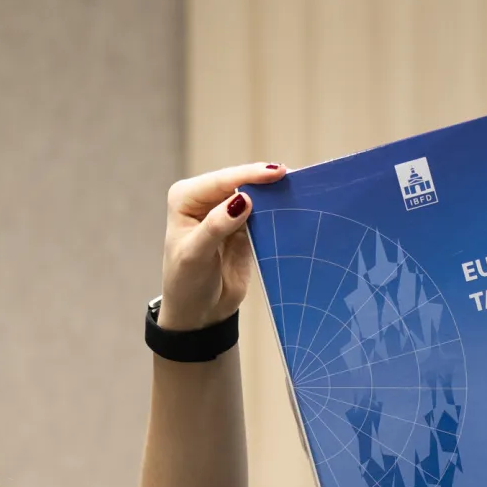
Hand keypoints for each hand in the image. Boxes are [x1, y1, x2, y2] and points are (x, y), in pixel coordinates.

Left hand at [157, 161, 287, 331]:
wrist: (198, 314)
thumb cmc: (187, 284)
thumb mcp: (196, 255)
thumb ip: (217, 225)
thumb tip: (243, 198)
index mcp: (187, 198)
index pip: (222, 180)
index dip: (250, 176)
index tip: (277, 173)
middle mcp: (205, 200)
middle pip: (240, 182)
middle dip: (265, 181)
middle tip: (296, 177)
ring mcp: (226, 213)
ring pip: (254, 197)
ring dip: (274, 195)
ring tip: (300, 187)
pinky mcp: (243, 229)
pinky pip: (263, 215)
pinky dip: (276, 212)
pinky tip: (293, 207)